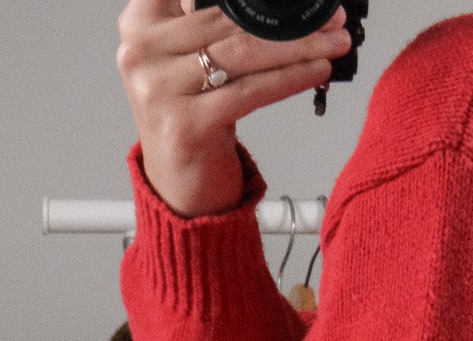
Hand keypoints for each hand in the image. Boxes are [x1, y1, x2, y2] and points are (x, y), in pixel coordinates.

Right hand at [116, 0, 352, 218]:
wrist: (180, 190)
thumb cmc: (193, 121)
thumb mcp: (191, 60)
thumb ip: (214, 24)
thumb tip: (280, 5)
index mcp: (140, 22)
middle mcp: (141, 51)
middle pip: (228, 19)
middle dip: (287, 18)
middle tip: (328, 18)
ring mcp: (158, 89)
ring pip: (243, 52)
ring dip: (298, 46)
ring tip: (332, 43)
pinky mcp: (186, 125)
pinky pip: (250, 91)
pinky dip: (289, 79)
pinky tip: (317, 72)